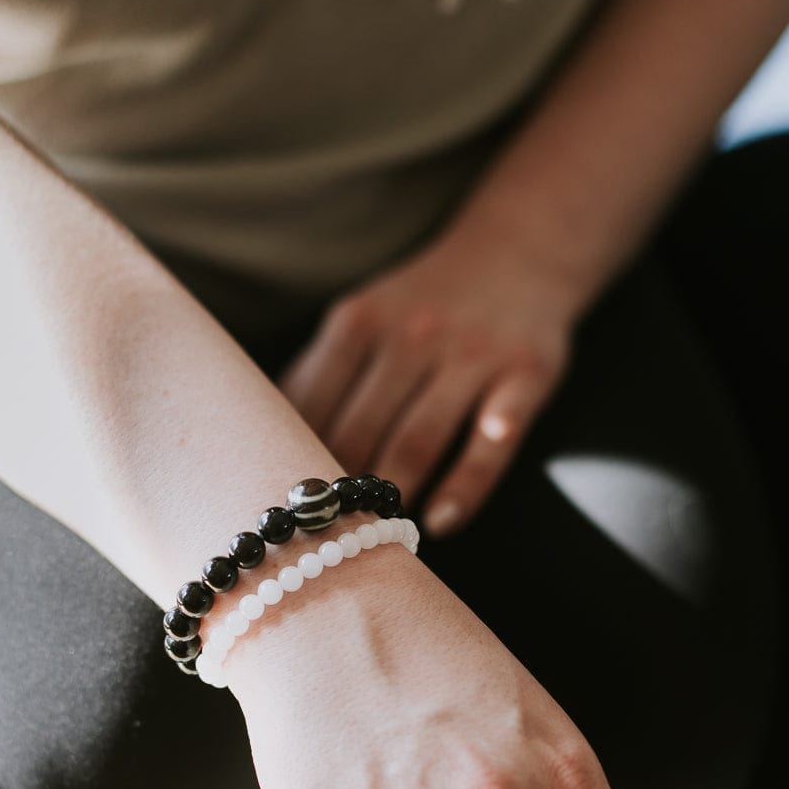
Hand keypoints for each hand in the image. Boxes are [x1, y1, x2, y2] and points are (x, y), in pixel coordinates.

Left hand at [277, 218, 579, 536]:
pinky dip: (466, 486)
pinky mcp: (526, 374)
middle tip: (320, 541)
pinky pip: (491, 441)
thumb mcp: (364, 316)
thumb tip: (262, 442)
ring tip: (374, 542)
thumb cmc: (424, 303)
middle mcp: (412, 335)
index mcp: (359, 322)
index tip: (279, 507)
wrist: (521, 247)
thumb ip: (320, 372)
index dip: (291, 458)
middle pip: (359, 430)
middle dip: (336, 491)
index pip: (310, 405)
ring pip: (417, 440)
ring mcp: (471, 354)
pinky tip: (442, 521)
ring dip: (390, 496)